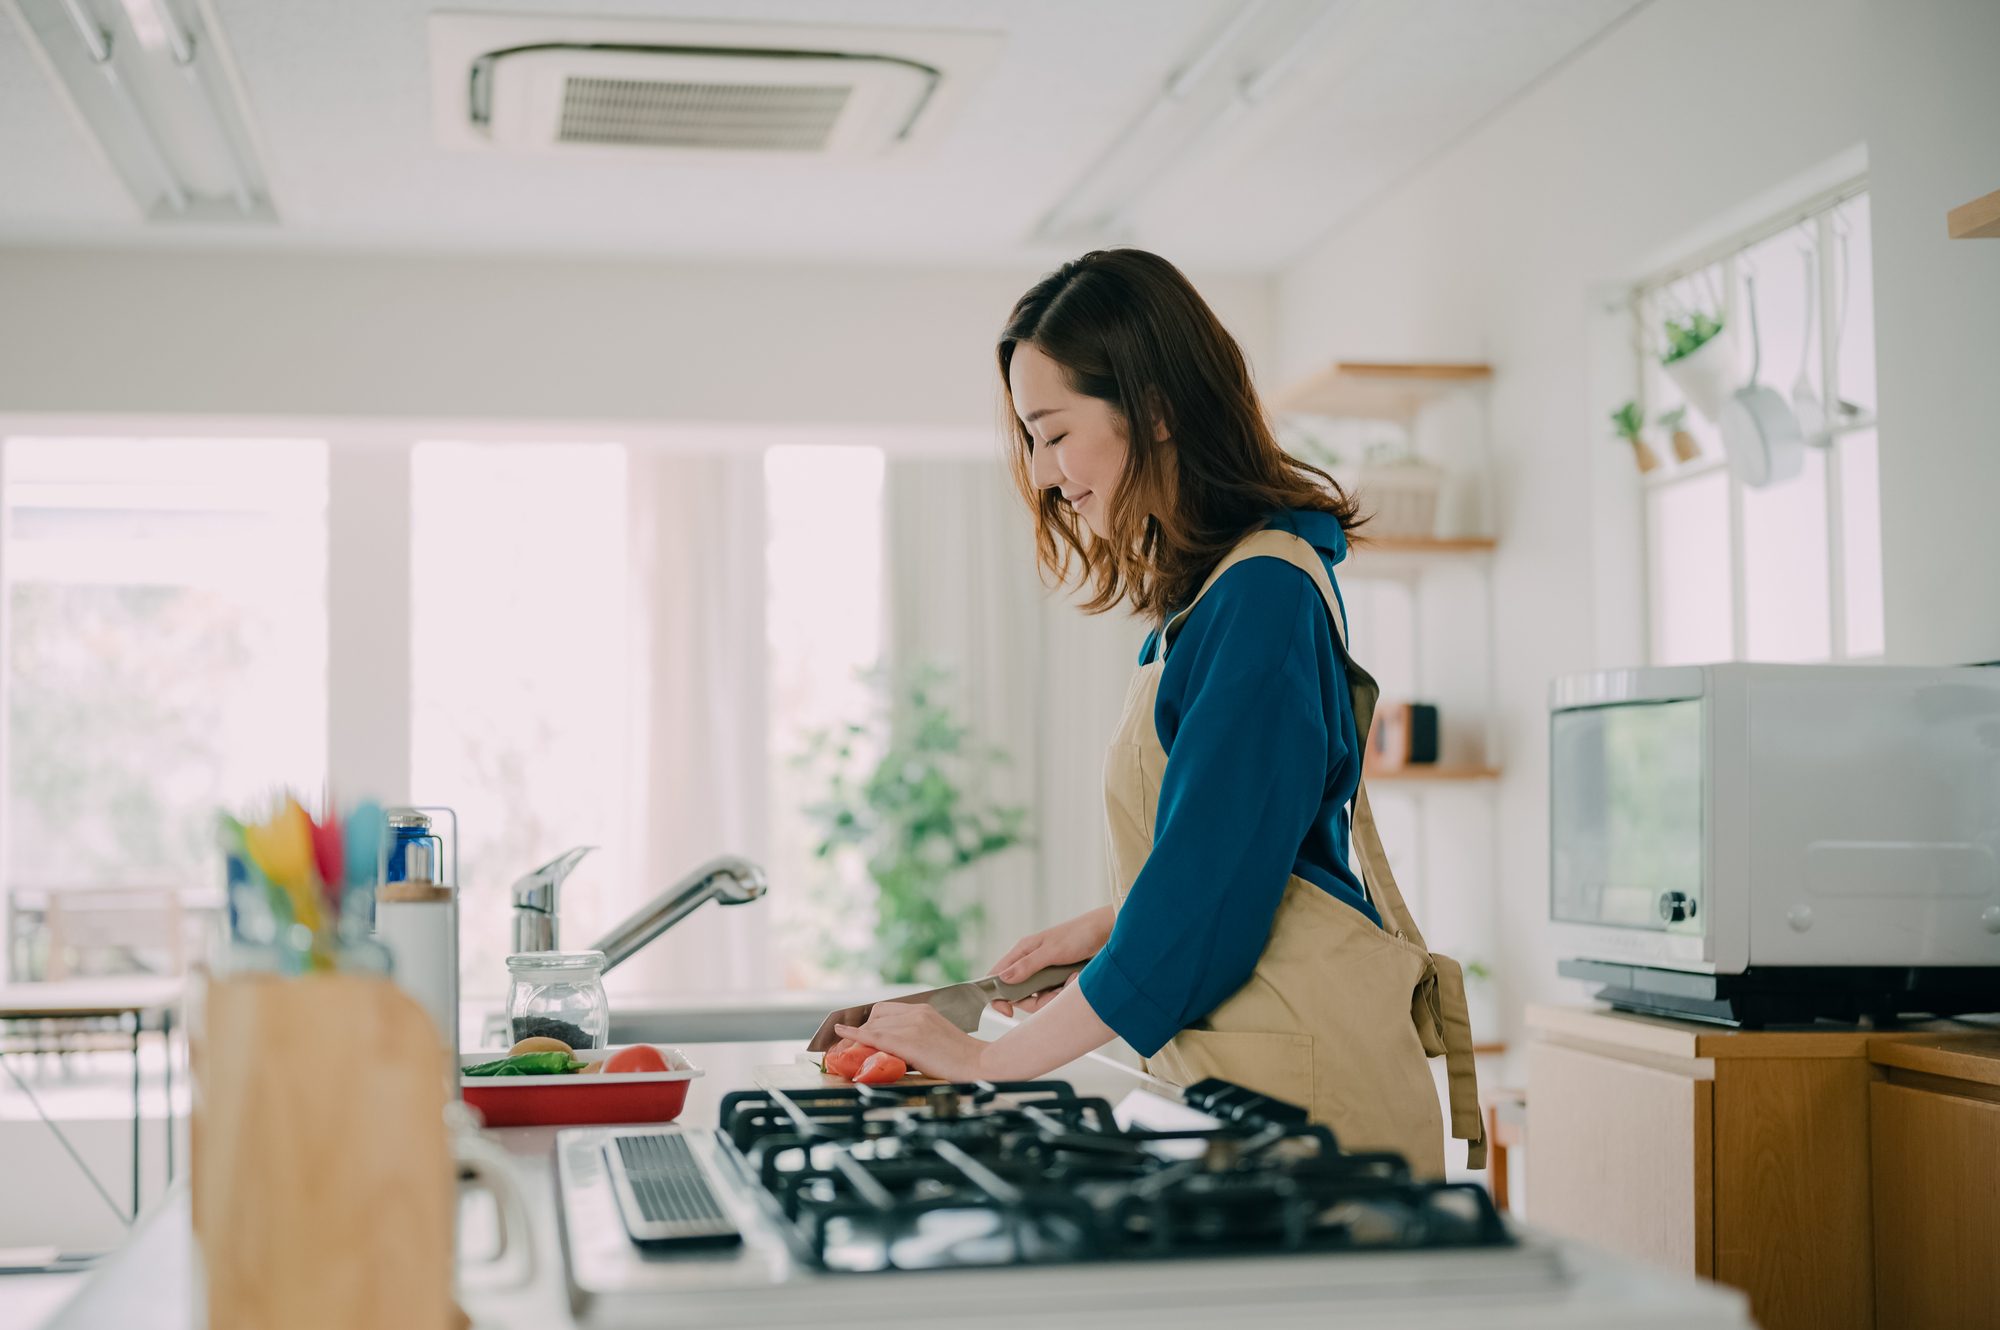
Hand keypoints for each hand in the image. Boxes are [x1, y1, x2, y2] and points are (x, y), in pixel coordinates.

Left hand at [835, 1002, 986, 1082]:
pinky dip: (855, 1034)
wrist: (979, 1065)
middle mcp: (917, 1012)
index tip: (858, 1031)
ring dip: (858, 1037)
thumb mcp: (936, 1038)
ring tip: (847, 1049)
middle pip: (876, 1015)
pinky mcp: (909, 1041)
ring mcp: (913, 1025)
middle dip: (862, 1029)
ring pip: (874, 1026)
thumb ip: (914, 1037)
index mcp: (924, 1010)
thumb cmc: (960, 1059)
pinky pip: (874, 1035)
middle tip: (851, 1043)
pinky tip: (842, 1033)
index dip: (869, 1022)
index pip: (886, 1010)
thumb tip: (890, 1049)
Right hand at [989, 906, 1112, 1016]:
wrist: (1106, 933)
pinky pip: (1054, 997)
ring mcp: (1044, 973)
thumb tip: (1002, 979)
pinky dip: (1064, 993)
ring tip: (1072, 980)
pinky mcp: (1058, 980)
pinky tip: (1075, 980)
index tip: (1007, 1011)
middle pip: (1020, 995)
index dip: (998, 996)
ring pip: (1039, 998)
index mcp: (1022, 952)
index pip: (997, 977)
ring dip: (1055, 996)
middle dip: (1037, 1000)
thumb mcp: (1052, 951)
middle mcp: (1029, 964)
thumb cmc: (1078, 935)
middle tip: (1055, 993)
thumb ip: (1027, 965)